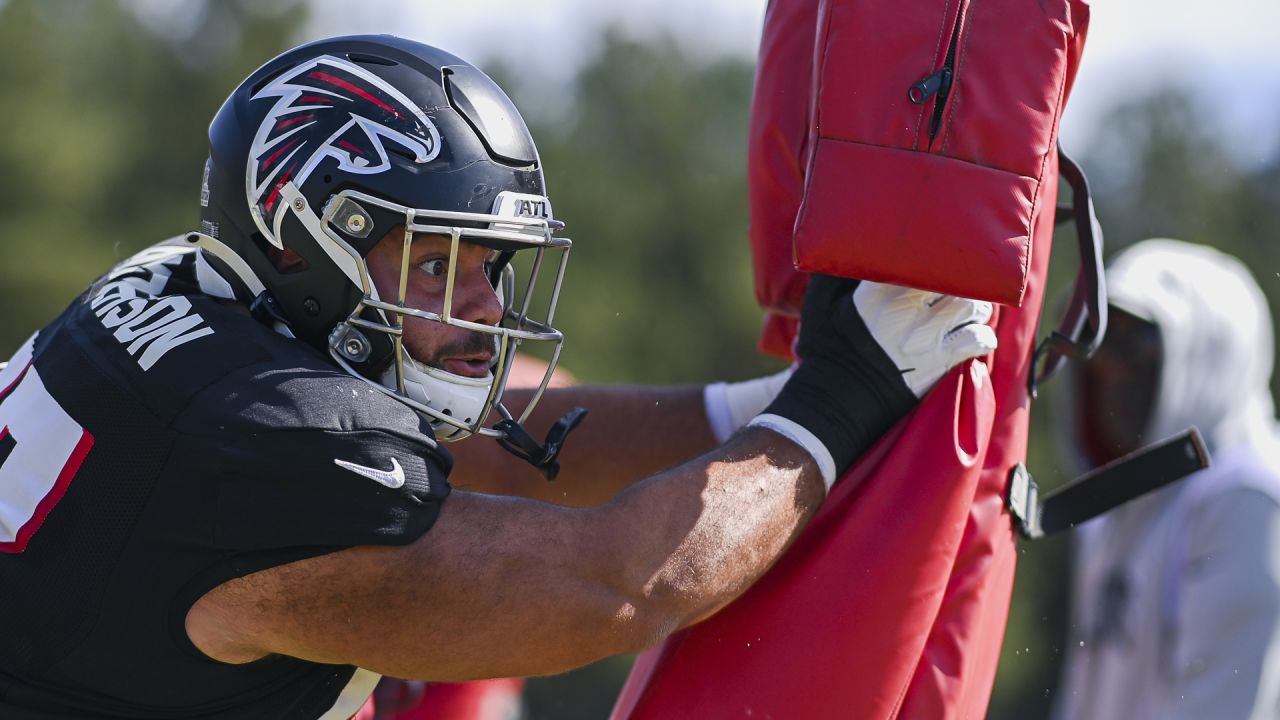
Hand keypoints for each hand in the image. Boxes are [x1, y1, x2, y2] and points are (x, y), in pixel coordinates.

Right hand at [758, 274, 997, 486]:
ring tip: (970, 307)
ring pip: (972, 304)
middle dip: (960, 276)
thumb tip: (847, 251)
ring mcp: (925, 336)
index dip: (934, 253)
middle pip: (952, 277)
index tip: (938, 252)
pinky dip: (982, 335)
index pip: (917, 259)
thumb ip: (835, 276)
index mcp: (877, 291)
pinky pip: (977, 340)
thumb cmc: (828, 350)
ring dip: (976, 304)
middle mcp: (905, 310)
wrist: (835, 401)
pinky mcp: (939, 362)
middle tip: (960, 280)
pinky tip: (975, 335)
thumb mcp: (820, 307)